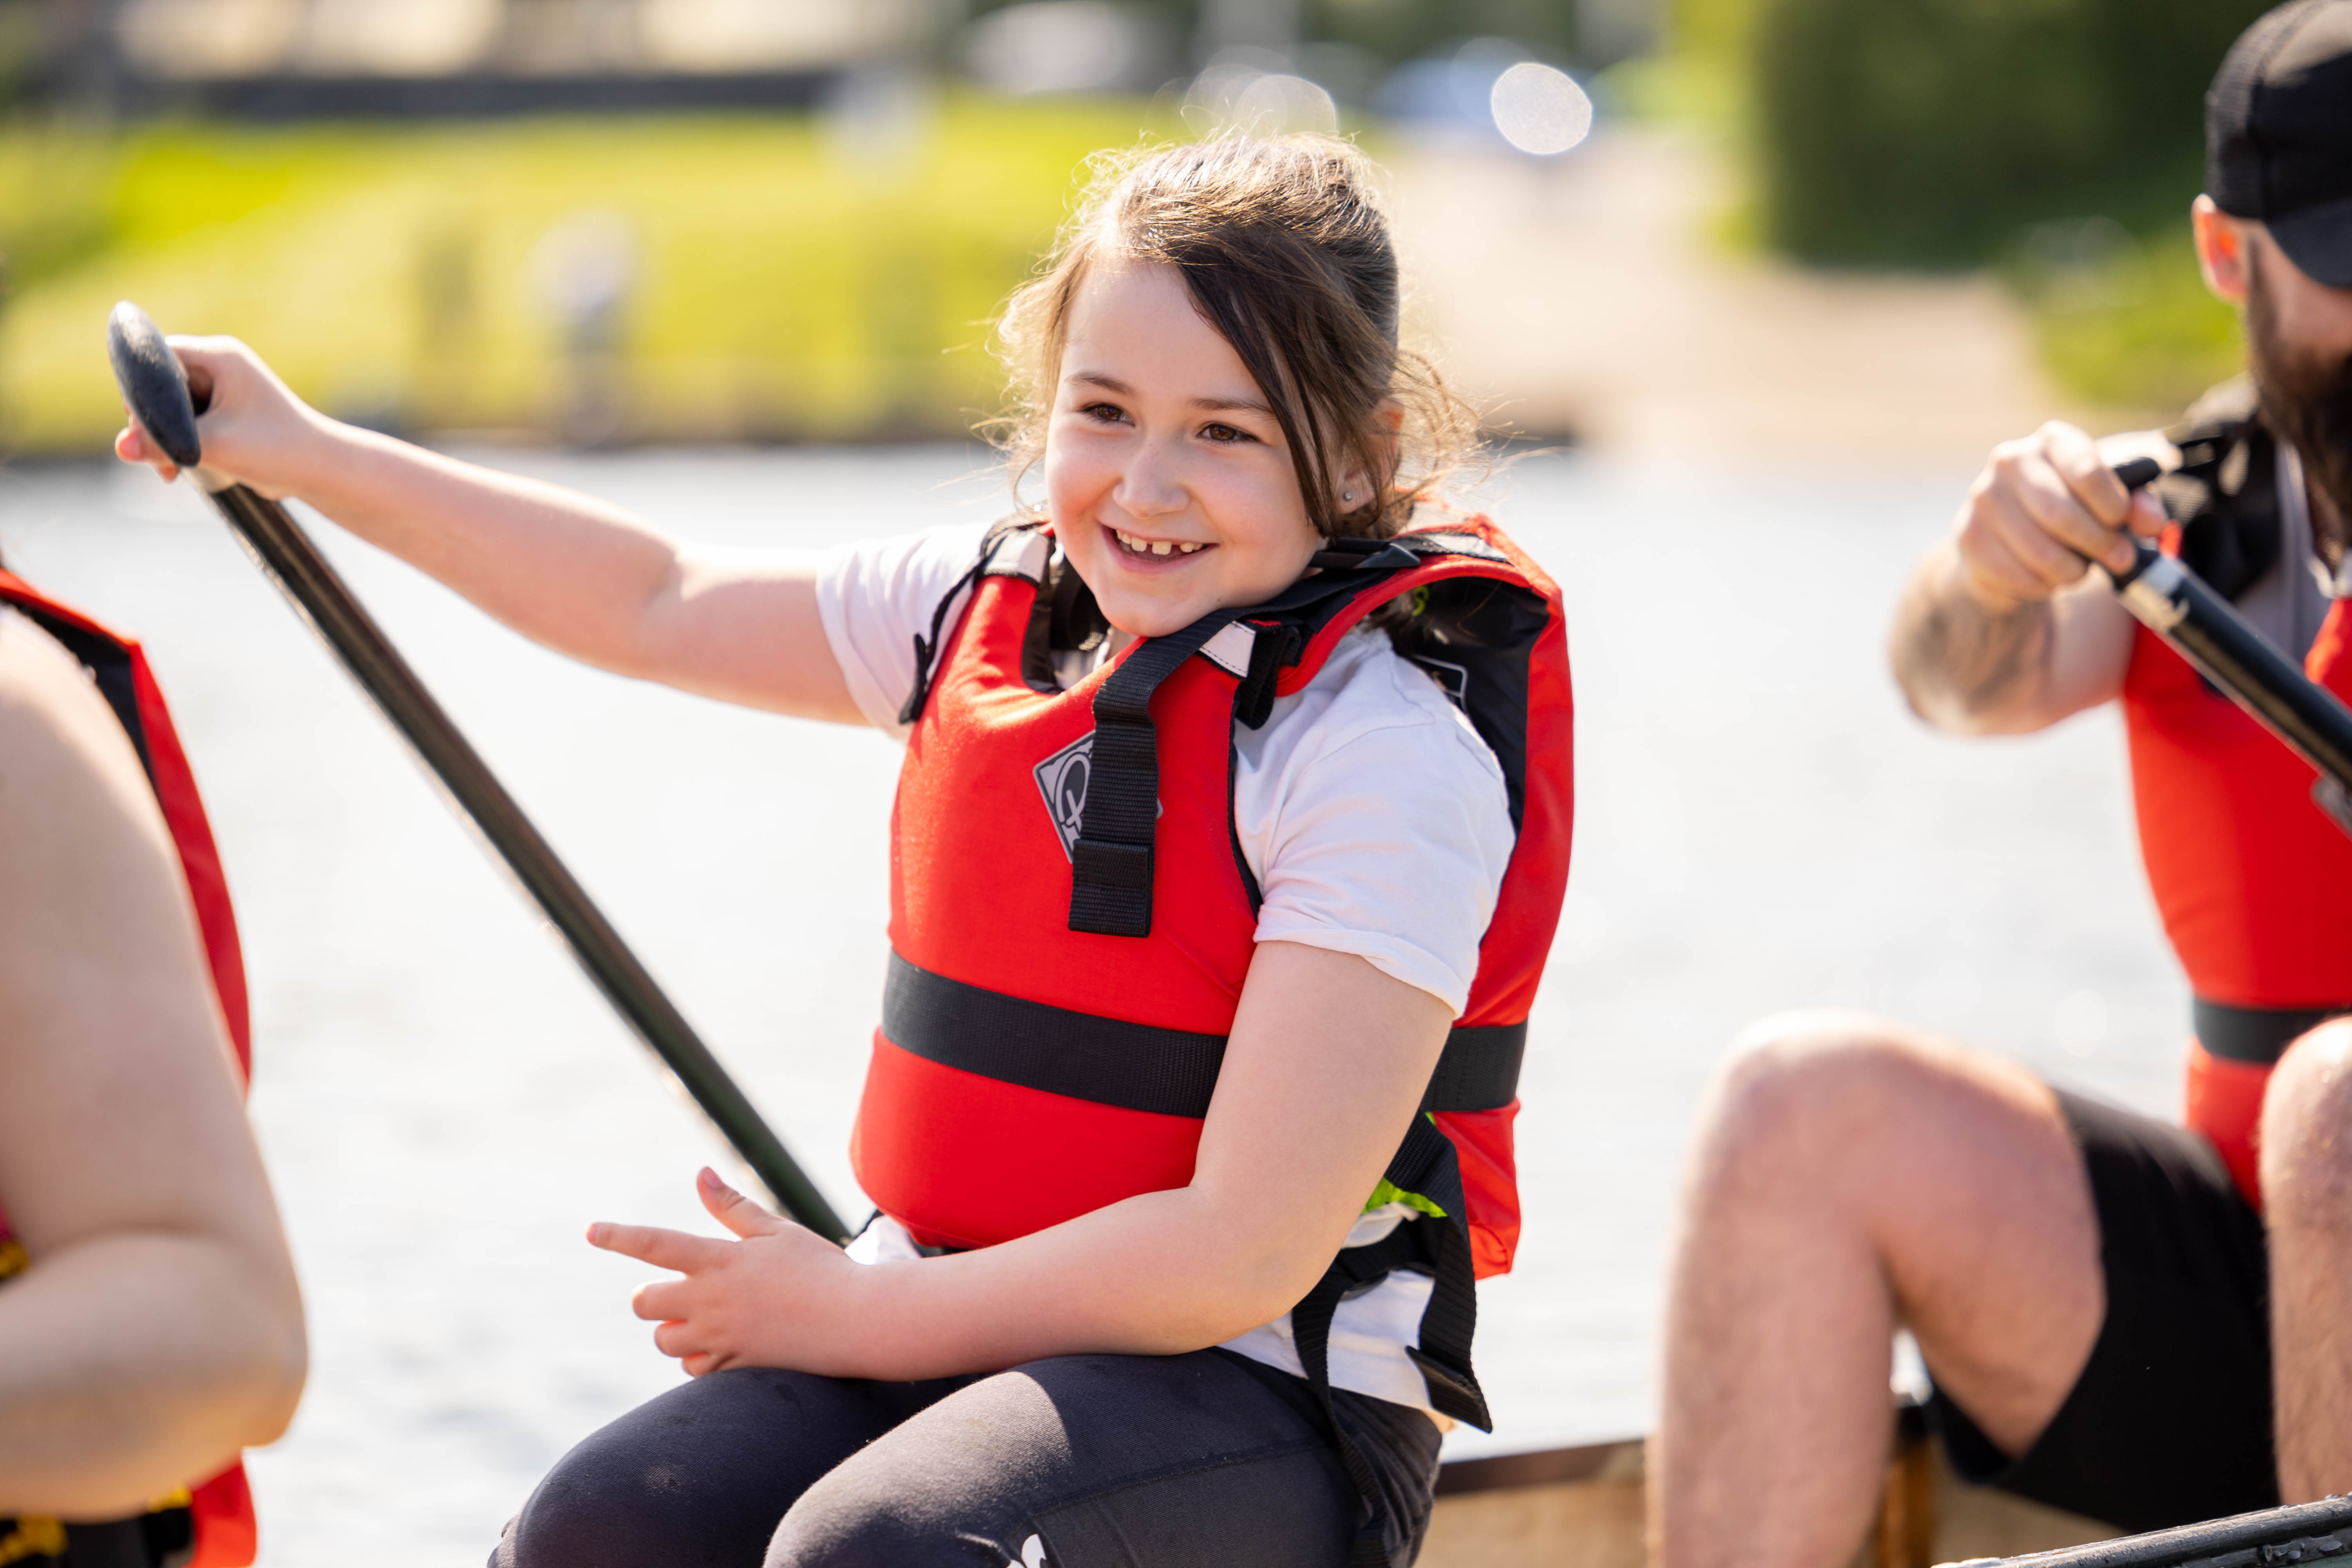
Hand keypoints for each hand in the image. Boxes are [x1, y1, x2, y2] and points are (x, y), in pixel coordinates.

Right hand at [113, 336, 332, 500]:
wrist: (321, 470)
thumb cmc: (277, 448)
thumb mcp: (213, 445)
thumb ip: (164, 444)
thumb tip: (120, 447)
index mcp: (219, 356)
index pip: (156, 356)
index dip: (139, 389)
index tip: (138, 425)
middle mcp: (220, 365)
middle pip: (161, 385)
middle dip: (153, 422)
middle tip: (156, 456)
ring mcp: (224, 389)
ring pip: (172, 408)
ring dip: (165, 438)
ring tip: (171, 470)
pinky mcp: (226, 413)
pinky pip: (188, 422)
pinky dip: (181, 444)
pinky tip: (179, 470)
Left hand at [589, 1167, 870, 1376]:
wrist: (857, 1319)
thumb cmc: (821, 1267)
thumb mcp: (777, 1231)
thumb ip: (733, 1207)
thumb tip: (700, 1176)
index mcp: (719, 1259)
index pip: (654, 1244)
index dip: (618, 1236)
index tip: (591, 1230)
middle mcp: (710, 1300)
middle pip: (646, 1302)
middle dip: (652, 1297)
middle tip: (680, 1290)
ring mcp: (719, 1336)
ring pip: (664, 1339)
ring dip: (673, 1328)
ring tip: (707, 1318)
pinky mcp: (733, 1365)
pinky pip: (691, 1368)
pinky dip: (697, 1357)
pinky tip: (722, 1345)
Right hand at [1951, 420, 2168, 612]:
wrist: (2010, 535)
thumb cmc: (2072, 510)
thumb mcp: (2111, 500)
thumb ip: (2139, 505)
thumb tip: (2153, 524)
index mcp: (2052, 440)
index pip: (2087, 470)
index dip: (2113, 506)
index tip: (2123, 523)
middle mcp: (2010, 460)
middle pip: (2060, 513)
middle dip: (2098, 544)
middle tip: (2120, 560)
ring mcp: (1983, 497)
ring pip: (2038, 550)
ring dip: (2071, 570)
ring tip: (2080, 569)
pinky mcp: (1969, 535)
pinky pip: (2016, 574)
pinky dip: (2042, 585)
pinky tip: (2047, 577)